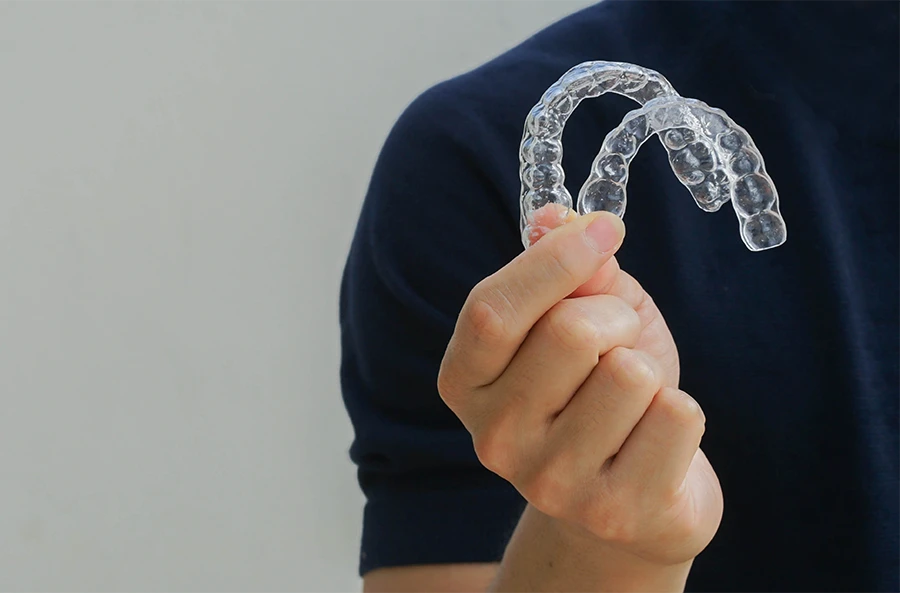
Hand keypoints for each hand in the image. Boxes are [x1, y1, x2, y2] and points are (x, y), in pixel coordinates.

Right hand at [438, 208, 722, 565]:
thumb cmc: (598, 392)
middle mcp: (494, 438)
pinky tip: (655, 438)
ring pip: (628, 374)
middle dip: (615, 317)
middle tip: (619, 340)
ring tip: (632, 399)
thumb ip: (568, 272)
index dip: (554, 260)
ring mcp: (549, 482)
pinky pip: (676, 416)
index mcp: (466, 382)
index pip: (492, 310)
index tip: (604, 229)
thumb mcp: (580, 318)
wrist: (630, 495)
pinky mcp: (612, 511)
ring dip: (647, 369)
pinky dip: (680, 411)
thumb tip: (557, 217)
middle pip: (569, 333)